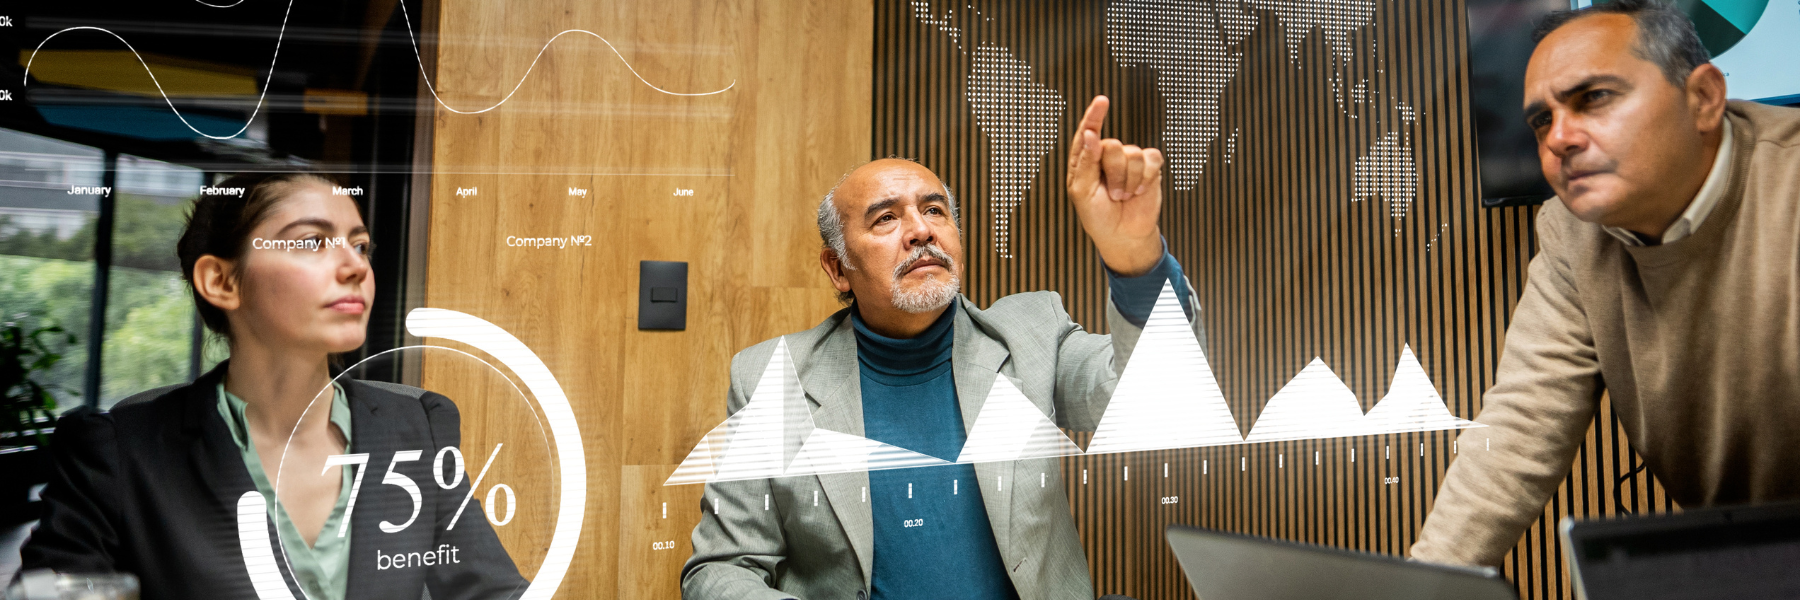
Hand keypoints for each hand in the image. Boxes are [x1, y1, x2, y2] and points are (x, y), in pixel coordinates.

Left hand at [1066, 95, 1164, 276]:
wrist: (1124, 235)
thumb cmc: (1097, 215)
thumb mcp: (1082, 192)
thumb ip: (1085, 163)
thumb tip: (1090, 134)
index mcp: (1085, 159)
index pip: (1088, 132)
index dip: (1095, 116)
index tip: (1102, 101)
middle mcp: (1107, 155)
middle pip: (1112, 145)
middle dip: (1113, 173)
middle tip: (1112, 194)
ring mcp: (1129, 159)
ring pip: (1132, 153)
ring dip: (1128, 180)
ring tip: (1123, 195)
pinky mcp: (1149, 166)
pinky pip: (1151, 159)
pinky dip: (1145, 178)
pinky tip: (1139, 190)